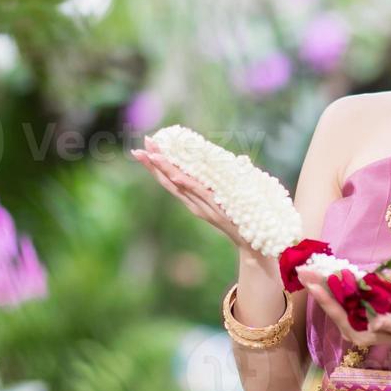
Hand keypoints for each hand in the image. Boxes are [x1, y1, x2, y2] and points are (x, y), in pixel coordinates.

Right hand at [131, 137, 258, 254]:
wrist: (252, 241)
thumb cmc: (240, 217)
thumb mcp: (225, 198)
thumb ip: (219, 184)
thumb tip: (229, 160)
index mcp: (194, 199)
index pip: (171, 179)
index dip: (157, 166)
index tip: (144, 150)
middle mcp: (194, 203)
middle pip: (168, 181)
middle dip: (153, 165)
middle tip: (138, 150)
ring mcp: (203, 206)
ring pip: (180, 186)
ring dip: (165, 170)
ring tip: (152, 156)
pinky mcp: (215, 208)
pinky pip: (199, 194)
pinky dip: (187, 185)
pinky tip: (176, 176)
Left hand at [296, 268, 390, 352]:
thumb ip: (389, 325)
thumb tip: (375, 323)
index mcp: (358, 334)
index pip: (338, 315)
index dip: (325, 299)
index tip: (312, 285)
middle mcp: (352, 325)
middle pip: (331, 305)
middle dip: (318, 287)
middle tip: (303, 270)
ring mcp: (354, 315)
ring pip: (335, 298)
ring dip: (323, 282)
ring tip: (308, 267)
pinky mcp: (358, 307)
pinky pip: (345, 293)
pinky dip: (337, 281)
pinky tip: (326, 269)